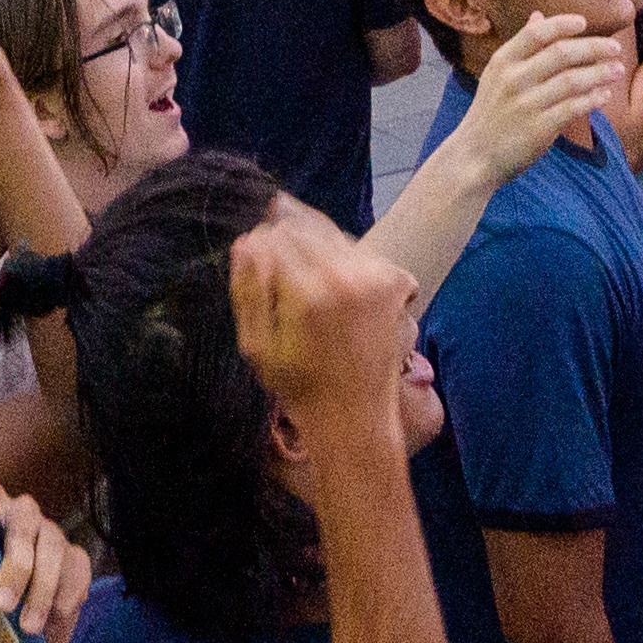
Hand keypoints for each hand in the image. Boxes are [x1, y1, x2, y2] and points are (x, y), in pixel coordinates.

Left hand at [0, 458, 86, 642]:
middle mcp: (21, 520)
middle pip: (24, 517)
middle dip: (16, 562)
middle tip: (1, 602)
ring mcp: (50, 540)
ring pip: (53, 546)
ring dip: (39, 591)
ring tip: (27, 627)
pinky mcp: (75, 565)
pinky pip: (77, 569)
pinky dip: (63, 596)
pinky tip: (52, 618)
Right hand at [226, 200, 421, 446]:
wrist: (356, 417)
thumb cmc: (299, 386)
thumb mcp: (256, 344)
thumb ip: (248, 288)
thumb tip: (246, 242)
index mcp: (306, 292)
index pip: (273, 234)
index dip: (261, 246)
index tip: (259, 262)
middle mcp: (345, 276)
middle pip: (303, 225)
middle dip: (287, 242)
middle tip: (285, 277)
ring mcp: (376, 277)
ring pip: (332, 234)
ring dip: (316, 250)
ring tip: (313, 290)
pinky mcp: (396, 282)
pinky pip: (360, 251)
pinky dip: (346, 262)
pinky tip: (340, 293)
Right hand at [440, 10, 619, 186]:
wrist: (474, 156)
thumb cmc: (491, 113)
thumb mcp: (497, 75)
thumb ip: (521, 47)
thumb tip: (538, 16)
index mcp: (502, 62)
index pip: (536, 33)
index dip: (561, 24)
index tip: (584, 22)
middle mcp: (513, 79)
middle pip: (560, 53)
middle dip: (593, 48)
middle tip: (615, 47)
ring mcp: (526, 104)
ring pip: (572, 80)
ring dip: (599, 73)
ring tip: (617, 70)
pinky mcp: (538, 128)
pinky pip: (573, 108)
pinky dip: (592, 100)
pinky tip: (604, 95)